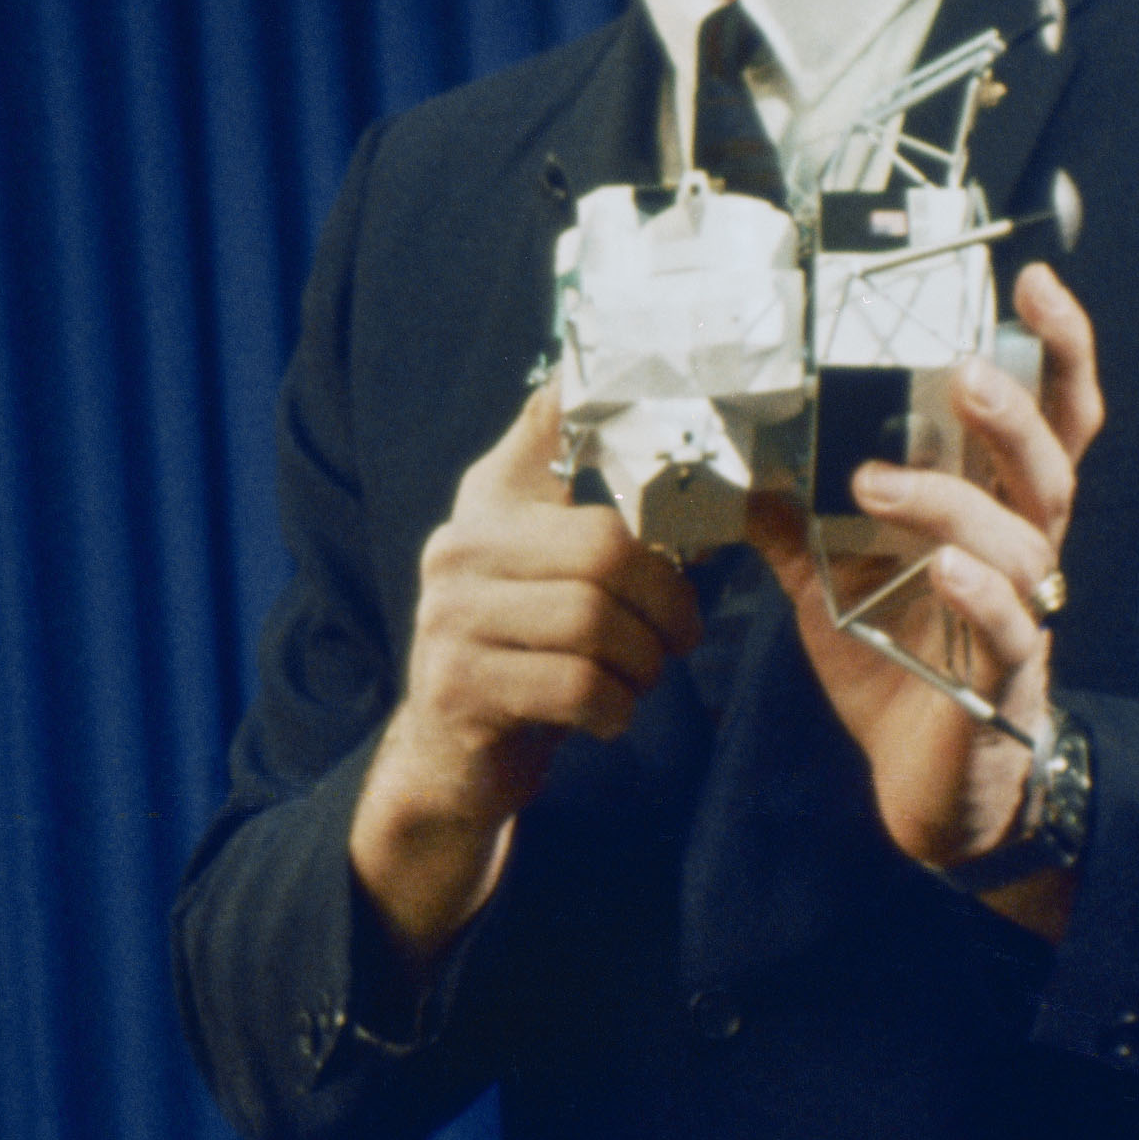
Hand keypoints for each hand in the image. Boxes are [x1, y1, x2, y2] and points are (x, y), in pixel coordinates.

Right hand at [353, 380, 706, 952]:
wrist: (453, 758)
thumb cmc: (531, 654)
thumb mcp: (554, 571)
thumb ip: (601, 508)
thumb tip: (690, 452)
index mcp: (492, 500)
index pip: (549, 420)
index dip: (604, 393)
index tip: (673, 381)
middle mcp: (459, 546)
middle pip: (604, 546)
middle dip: (667, 600)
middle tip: (682, 634)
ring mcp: (448, 615)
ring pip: (594, 621)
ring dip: (644, 663)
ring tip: (641, 677)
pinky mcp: (457, 685)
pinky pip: (576, 687)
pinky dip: (615, 710)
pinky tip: (608, 714)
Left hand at [751, 263, 1105, 894]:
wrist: (930, 789)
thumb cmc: (899, 667)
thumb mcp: (833, 583)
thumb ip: (795, 519)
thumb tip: (732, 460)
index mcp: (991, 512)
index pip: (1046, 416)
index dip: (1053, 349)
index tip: (1034, 281)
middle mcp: (1021, 552)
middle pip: (1054, 461)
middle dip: (1013, 410)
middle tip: (961, 373)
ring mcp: (1023, 615)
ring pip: (1024, 539)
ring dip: (954, 501)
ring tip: (879, 484)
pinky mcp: (1005, 680)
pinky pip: (1011, 627)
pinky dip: (979, 593)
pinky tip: (944, 570)